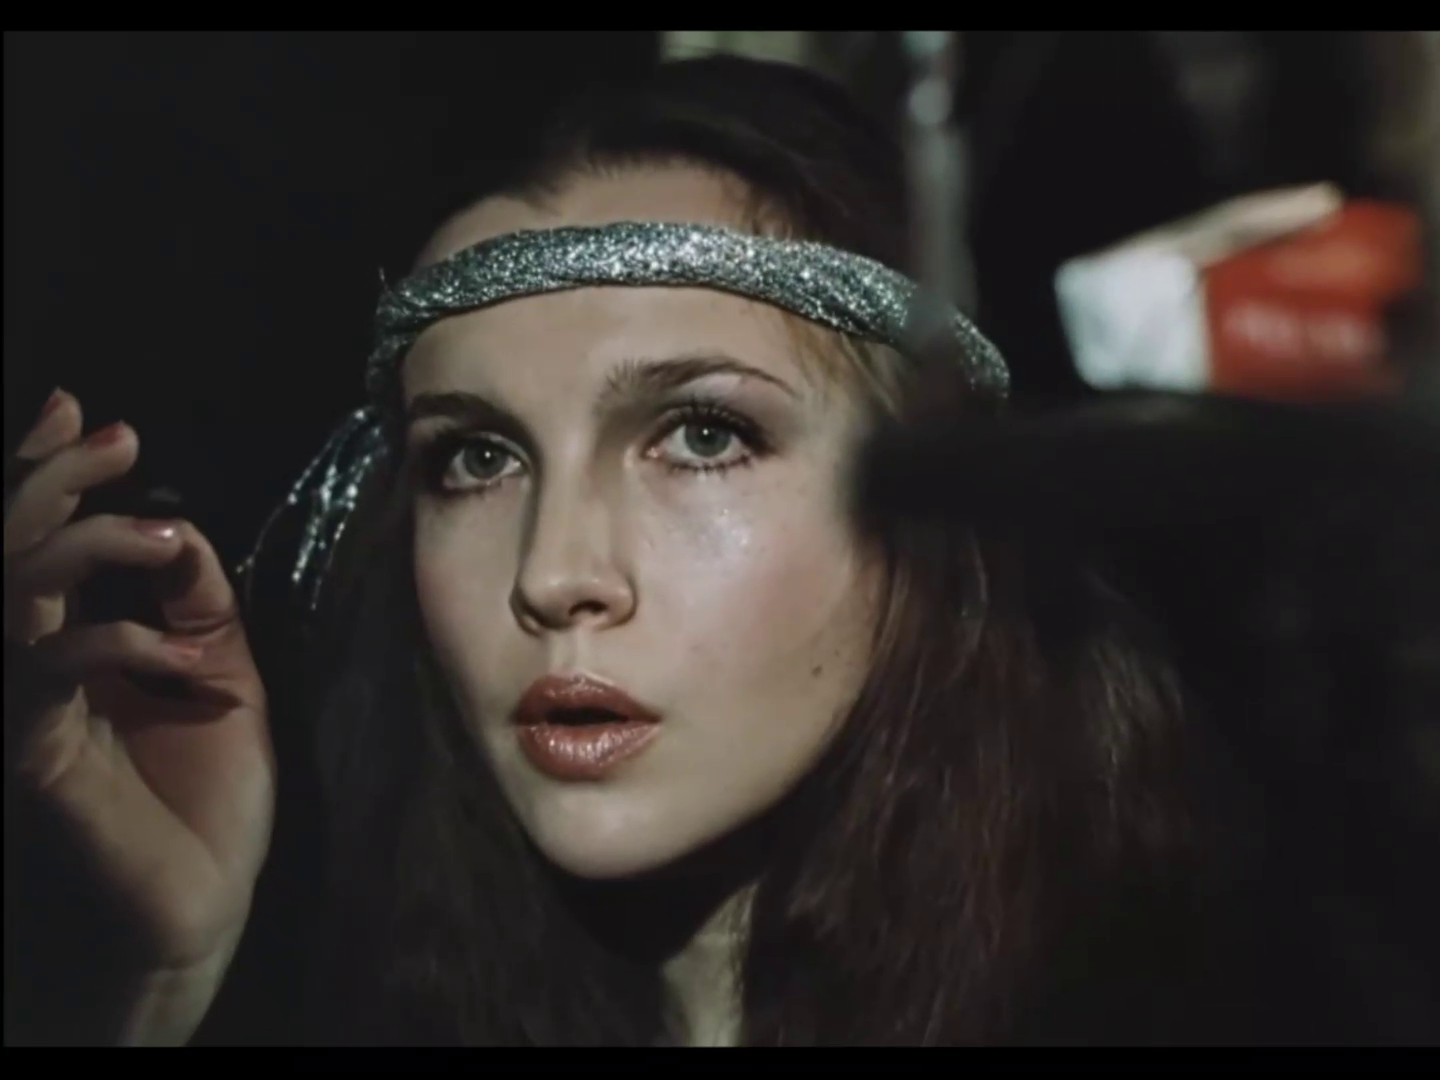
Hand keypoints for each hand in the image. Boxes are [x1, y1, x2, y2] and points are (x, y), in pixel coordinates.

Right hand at [5, 390, 274, 1044]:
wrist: (204, 900)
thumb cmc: (208, 792)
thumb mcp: (219, 667)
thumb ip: (195, 598)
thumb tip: (177, 526)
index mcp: (70, 640)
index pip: (35, 542)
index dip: (44, 470)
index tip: (80, 411)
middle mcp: (29, 667)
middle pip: (2, 552)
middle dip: (47, 482)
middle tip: (112, 442)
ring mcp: (22, 709)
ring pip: (7, 593)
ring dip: (80, 545)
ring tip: (157, 533)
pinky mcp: (34, 755)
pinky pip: (44, 669)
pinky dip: (111, 637)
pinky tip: (176, 646)